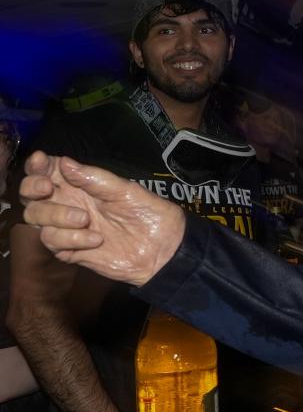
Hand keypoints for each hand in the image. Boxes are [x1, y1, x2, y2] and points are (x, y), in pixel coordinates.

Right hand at [20, 152, 185, 286]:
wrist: (162, 248)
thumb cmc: (148, 214)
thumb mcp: (124, 190)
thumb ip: (94, 178)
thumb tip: (64, 162)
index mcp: (81, 185)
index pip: (48, 171)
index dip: (38, 165)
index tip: (41, 162)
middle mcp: (69, 204)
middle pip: (31, 194)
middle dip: (33, 188)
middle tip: (49, 188)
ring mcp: (67, 227)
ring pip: (36, 217)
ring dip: (56, 216)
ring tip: (86, 219)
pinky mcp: (70, 249)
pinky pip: (52, 241)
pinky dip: (70, 238)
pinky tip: (95, 239)